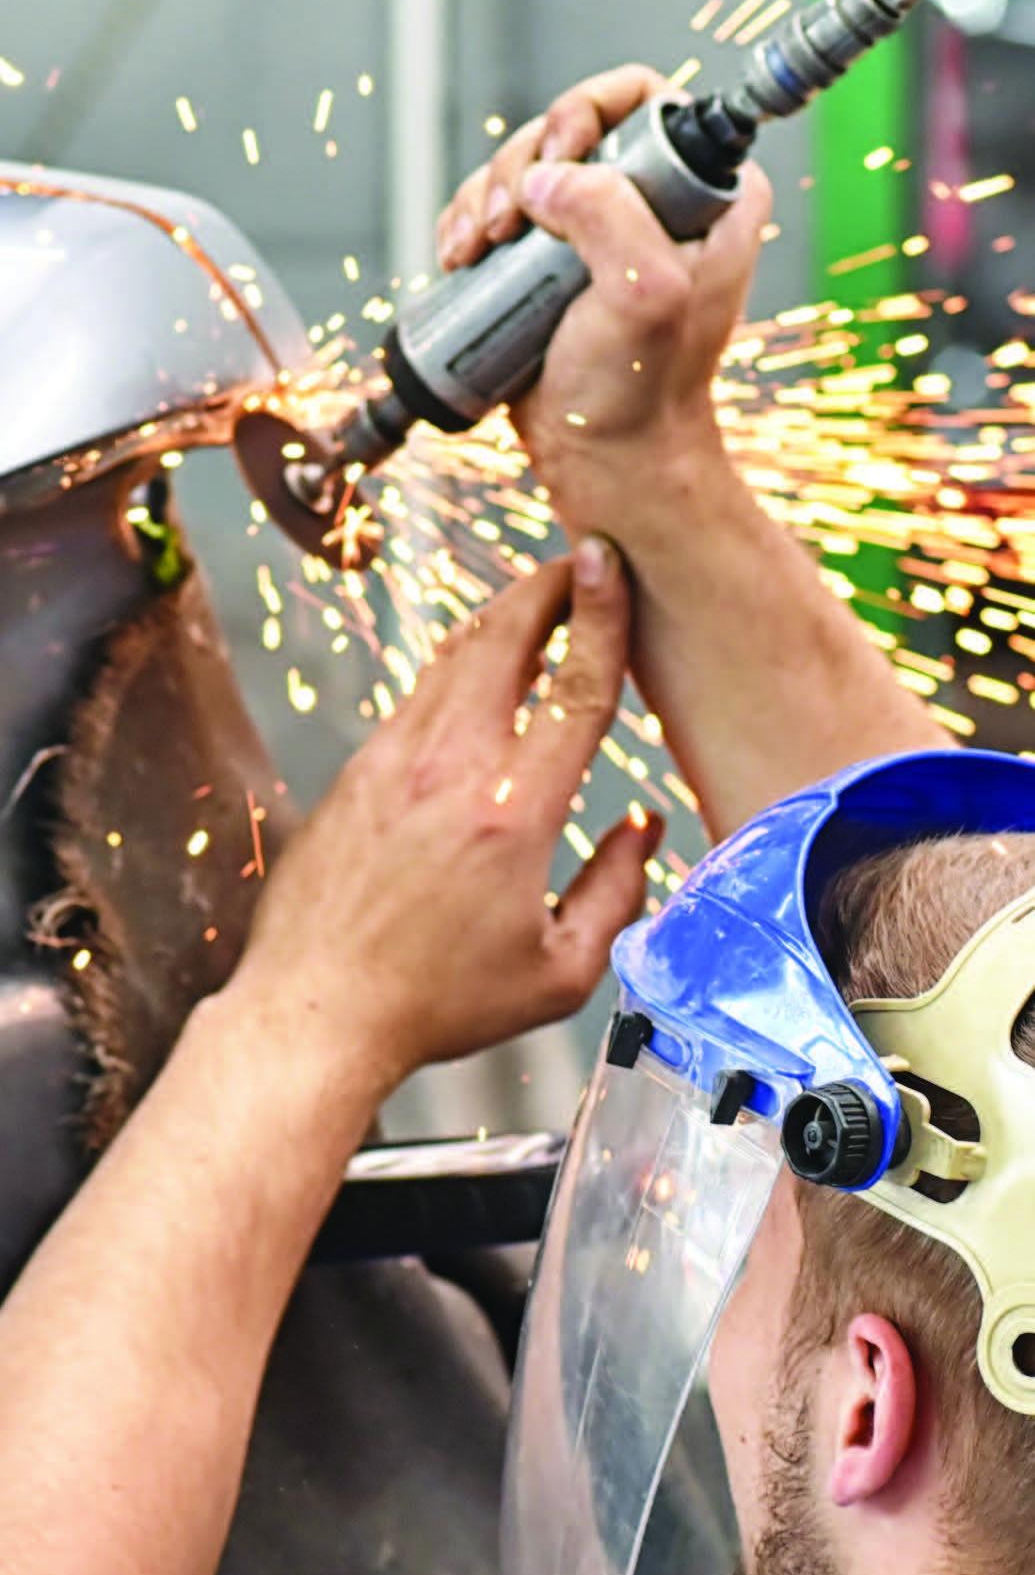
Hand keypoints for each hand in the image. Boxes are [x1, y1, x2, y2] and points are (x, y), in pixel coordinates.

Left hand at [236, 542, 662, 1097]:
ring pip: (452, 659)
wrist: (315, 1011)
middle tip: (578, 562)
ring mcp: (391, 764)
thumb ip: (616, 894)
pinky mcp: (355, 774)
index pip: (574, 689)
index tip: (610, 563)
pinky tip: (475, 676)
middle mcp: (447, 771)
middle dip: (545, 586)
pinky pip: (416, 698)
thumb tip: (641, 832)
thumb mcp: (560, 974)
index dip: (601, 616)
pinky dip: (456, 667)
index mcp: (511, 816)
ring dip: (501, 620)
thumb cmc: (437, 1005)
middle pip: (503, 639)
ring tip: (537, 605)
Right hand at [436, 64, 770, 548]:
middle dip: (523, 161)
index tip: (560, 154)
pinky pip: (503, 212)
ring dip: (487, 195)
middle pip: (572, 127)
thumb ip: (609, 214)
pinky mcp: (553, 262)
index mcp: (709, 196)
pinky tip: (459, 254)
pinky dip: (471, 222)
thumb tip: (544, 177)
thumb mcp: (645, 295)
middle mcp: (658, 201)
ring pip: (529, 167)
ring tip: (474, 247)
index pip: (648, 99)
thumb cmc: (640, 394)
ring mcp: (600, 231)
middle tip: (506, 220)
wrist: (606, 461)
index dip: (591, 109)